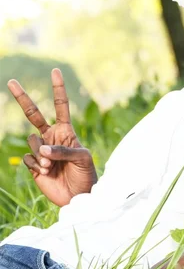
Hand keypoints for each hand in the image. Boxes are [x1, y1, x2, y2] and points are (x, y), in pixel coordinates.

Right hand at [7, 68, 96, 206]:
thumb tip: (42, 148)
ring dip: (40, 153)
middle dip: (23, 98)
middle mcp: (51, 137)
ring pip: (31, 141)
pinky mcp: (34, 165)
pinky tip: (45, 172)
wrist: (78, 196)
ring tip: (51, 166)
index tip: (55, 71)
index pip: (60, 105)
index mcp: (65, 130)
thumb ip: (63, 150)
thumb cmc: (85, 174)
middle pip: (33, 114)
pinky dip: (36, 165)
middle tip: (12, 82)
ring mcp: (41, 150)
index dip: (58, 89)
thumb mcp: (82, 158)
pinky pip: (28, 158)